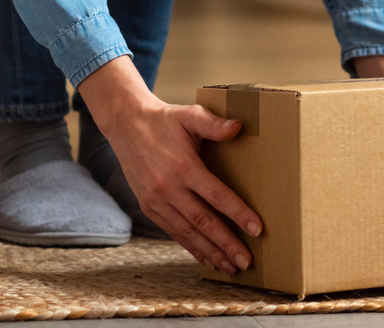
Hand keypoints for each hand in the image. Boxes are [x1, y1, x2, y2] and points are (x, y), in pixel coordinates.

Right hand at [76, 56, 262, 274]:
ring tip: (231, 267)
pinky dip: (191, 247)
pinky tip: (207, 259)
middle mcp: (169, 188)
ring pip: (188, 233)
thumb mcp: (189, 115)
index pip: (216, 196)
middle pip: (204, 222)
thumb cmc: (163, 120)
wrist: (126, 125)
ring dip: (211, 252)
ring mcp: (157, 200)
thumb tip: (239, 127)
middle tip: (247, 261)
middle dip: (227, 244)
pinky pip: (173, 232)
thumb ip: (214, 124)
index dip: (238, 214)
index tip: (257, 230)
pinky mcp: (149, 207)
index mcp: (183, 166)